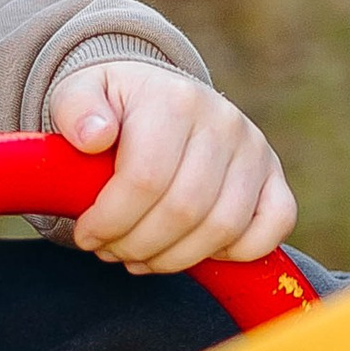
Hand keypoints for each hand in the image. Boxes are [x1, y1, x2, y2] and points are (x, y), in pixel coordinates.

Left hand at [44, 61, 295, 272]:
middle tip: (111, 251)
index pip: (145, 178)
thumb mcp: (78, 93)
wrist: (157, 95)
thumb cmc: (113, 105)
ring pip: (223, 228)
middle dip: (138, 245)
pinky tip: (192, 250)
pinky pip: (274, 226)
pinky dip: (235, 253)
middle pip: (184, 210)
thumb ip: (75, 109)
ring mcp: (255, 149)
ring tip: (139, 257)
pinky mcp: (273, 175)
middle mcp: (223, 121)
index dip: (111, 219)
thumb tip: (94, 136)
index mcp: (174, 99)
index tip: (87, 235)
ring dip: (175, 258)